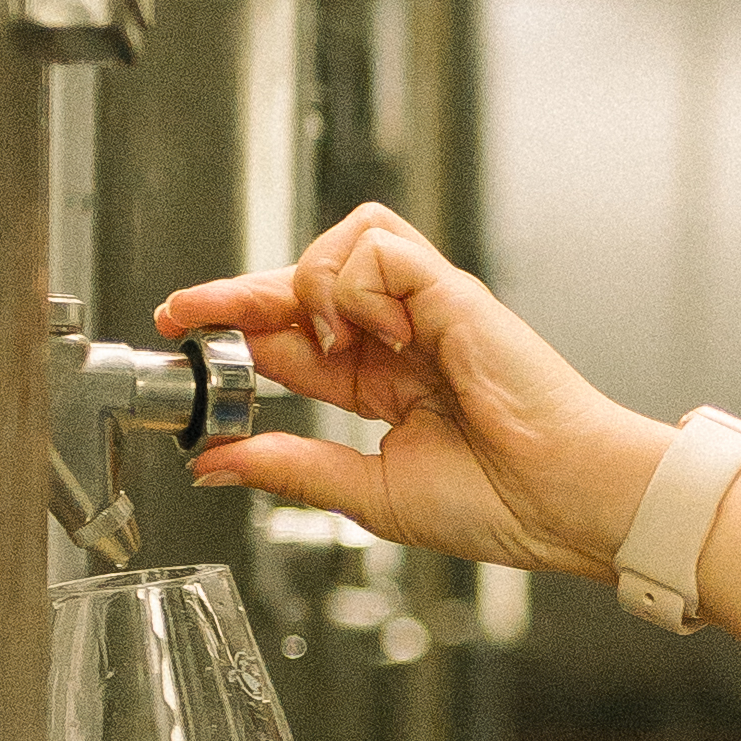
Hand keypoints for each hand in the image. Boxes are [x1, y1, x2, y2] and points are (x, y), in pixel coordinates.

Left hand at [158, 212, 662, 576]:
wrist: (561, 501)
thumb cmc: (499, 504)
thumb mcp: (368, 493)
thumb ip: (292, 467)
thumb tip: (215, 460)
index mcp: (383, 383)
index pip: (291, 334)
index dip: (232, 324)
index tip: (179, 325)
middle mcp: (402, 336)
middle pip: (305, 274)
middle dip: (240, 291)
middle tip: (192, 312)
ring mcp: (429, 309)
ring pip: (346, 237)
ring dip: (313, 283)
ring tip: (326, 342)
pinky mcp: (454, 292)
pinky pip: (382, 247)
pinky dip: (360, 283)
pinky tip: (376, 334)